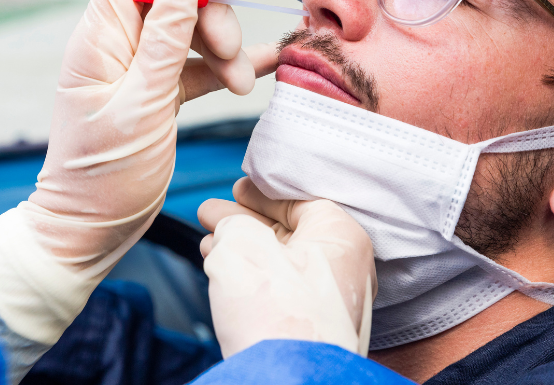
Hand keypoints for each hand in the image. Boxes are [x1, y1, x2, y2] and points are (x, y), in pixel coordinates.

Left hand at [0, 0, 276, 354]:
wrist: (91, 229)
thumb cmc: (103, 179)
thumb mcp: (140, 109)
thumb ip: (163, 46)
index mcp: (98, 40)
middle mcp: (116, 45)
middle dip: (212, 17)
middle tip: (232, 54)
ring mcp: (137, 67)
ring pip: (190, 28)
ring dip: (224, 48)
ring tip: (241, 84)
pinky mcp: (157, 91)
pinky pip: (197, 63)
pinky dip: (226, 66)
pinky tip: (258, 69)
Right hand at [198, 177, 376, 358]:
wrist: (285, 380)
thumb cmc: (275, 311)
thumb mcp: (241, 245)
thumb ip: (233, 225)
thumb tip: (228, 228)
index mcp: (341, 236)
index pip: (301, 202)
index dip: (263, 194)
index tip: (238, 189)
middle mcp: (345, 268)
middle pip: (288, 233)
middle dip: (245, 223)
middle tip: (213, 213)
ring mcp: (331, 303)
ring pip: (280, 264)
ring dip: (242, 251)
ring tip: (208, 242)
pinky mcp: (313, 329)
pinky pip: (281, 291)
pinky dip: (251, 278)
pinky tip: (221, 272)